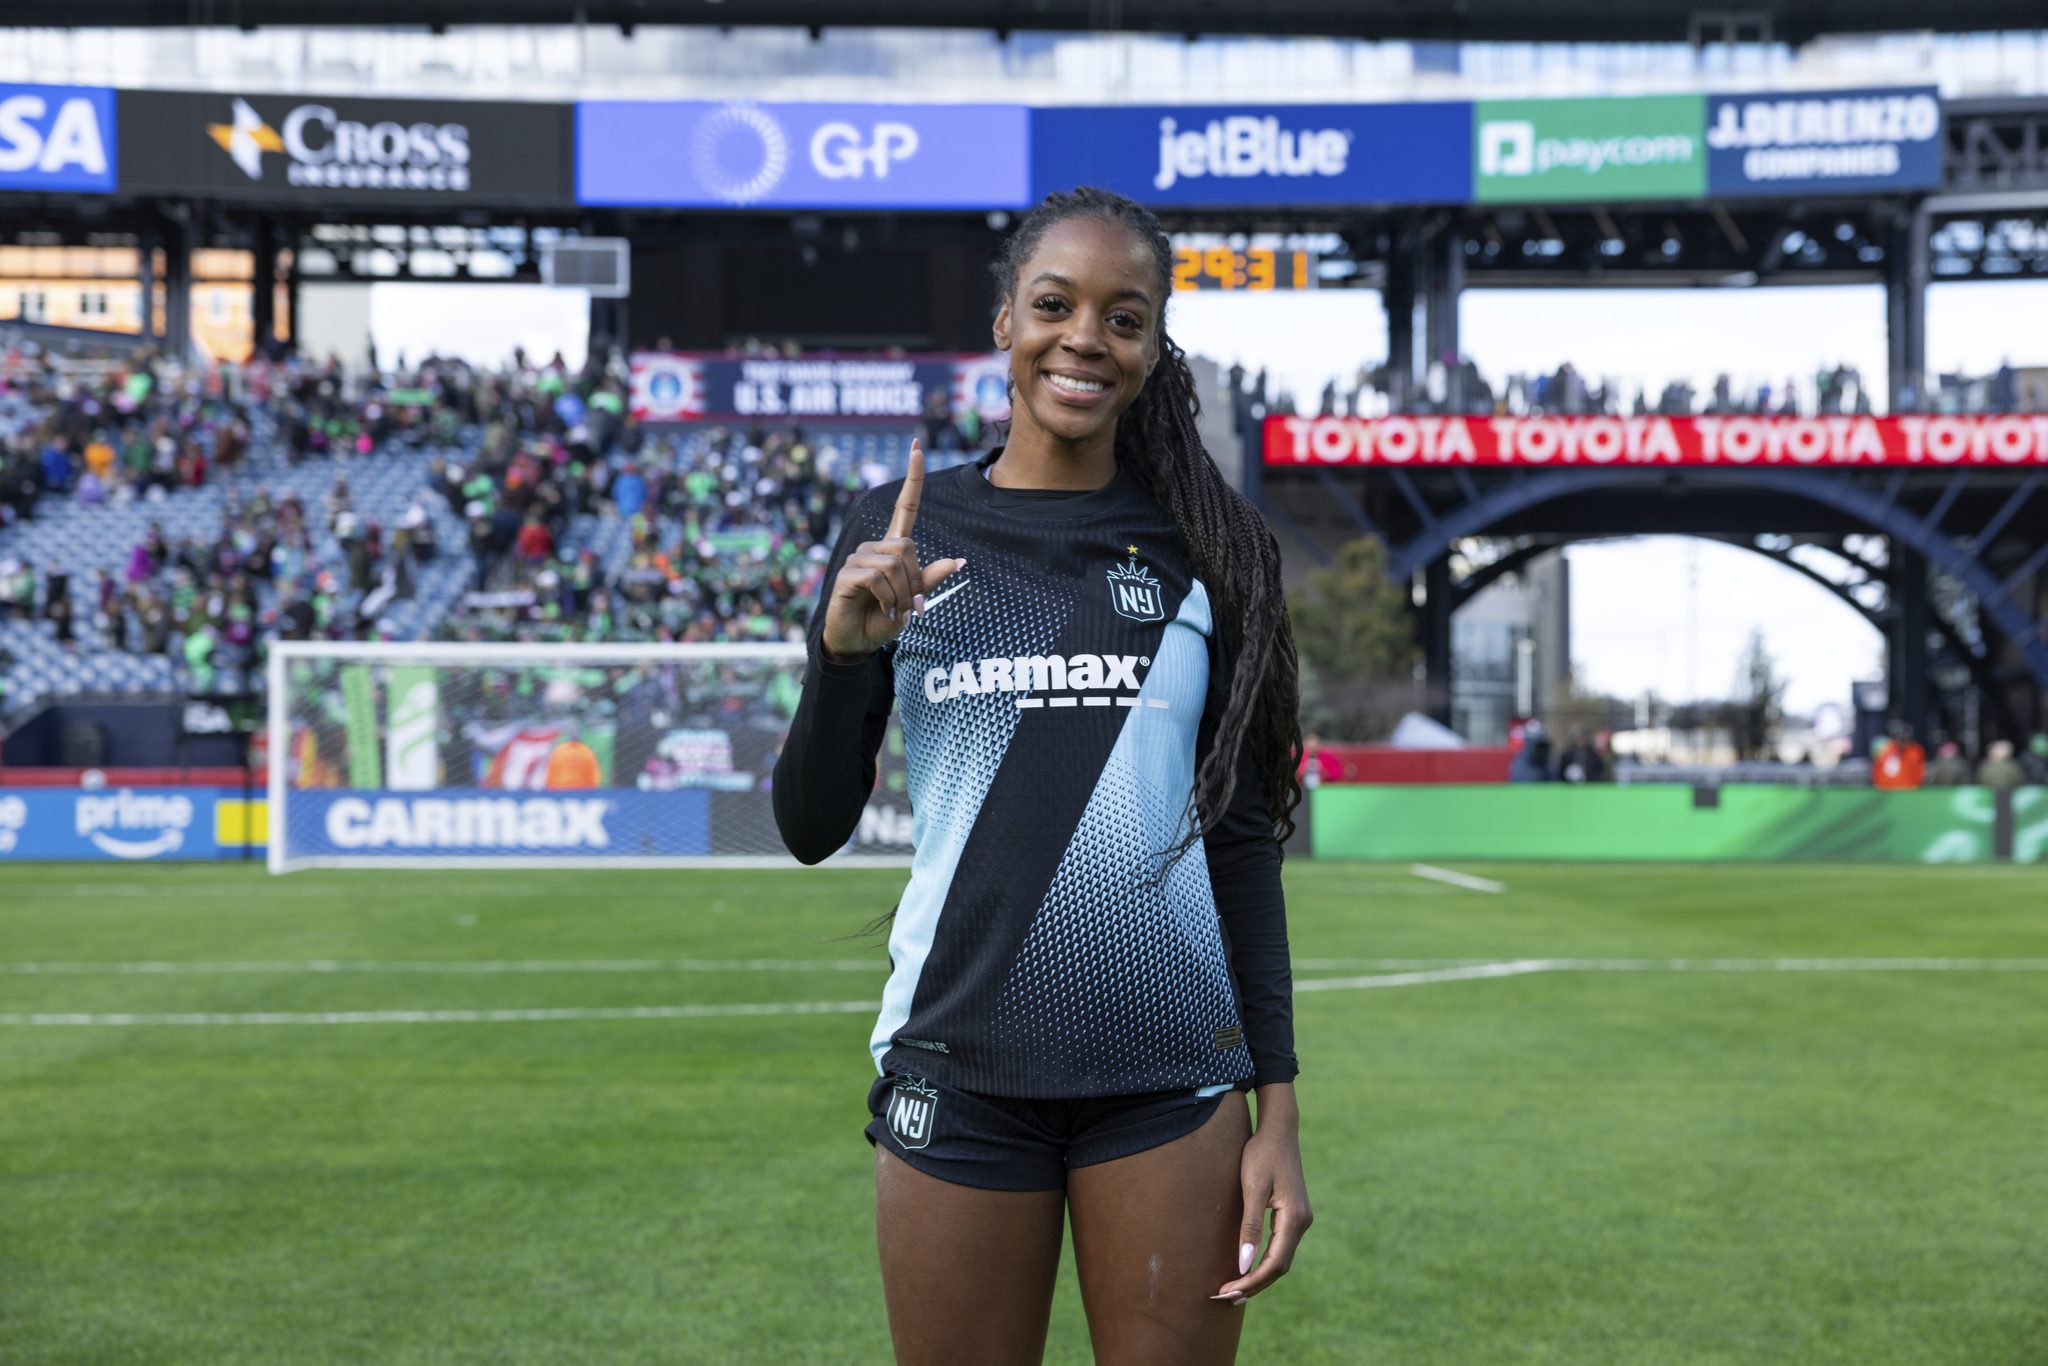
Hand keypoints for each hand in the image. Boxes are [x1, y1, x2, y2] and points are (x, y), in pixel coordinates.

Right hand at [820, 440, 964, 663]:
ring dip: (902, 594)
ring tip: (893, 610)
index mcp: (892, 549)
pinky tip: (882, 610)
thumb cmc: (882, 619)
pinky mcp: (847, 574)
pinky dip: (888, 598)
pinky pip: (878, 578)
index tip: (917, 446)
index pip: (904, 507)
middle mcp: (874, 548)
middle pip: (908, 547)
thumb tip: (959, 561)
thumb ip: (930, 580)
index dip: (913, 478)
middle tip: (911, 606)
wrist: (856, 642)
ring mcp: (858, 559)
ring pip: (894, 564)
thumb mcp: (912, 602)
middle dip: (915, 581)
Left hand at [1214, 1083, 1311, 1303]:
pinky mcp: (1294, 1215)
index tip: (1227, 1291)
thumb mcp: (1252, 1189)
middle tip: (1224, 1296)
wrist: (1278, 1130)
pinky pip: (1280, 1247)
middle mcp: (1302, 1223)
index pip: (1274, 1264)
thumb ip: (1249, 1227)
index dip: (1251, 1282)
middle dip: (1253, 1285)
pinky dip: (1264, 1262)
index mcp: (1294, 1219)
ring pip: (1281, 1259)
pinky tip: (1247, 1268)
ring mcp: (1300, 1219)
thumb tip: (1244, 1264)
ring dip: (1258, 1276)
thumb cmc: (1261, 1154)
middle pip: (1279, 1267)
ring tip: (1232, 1289)